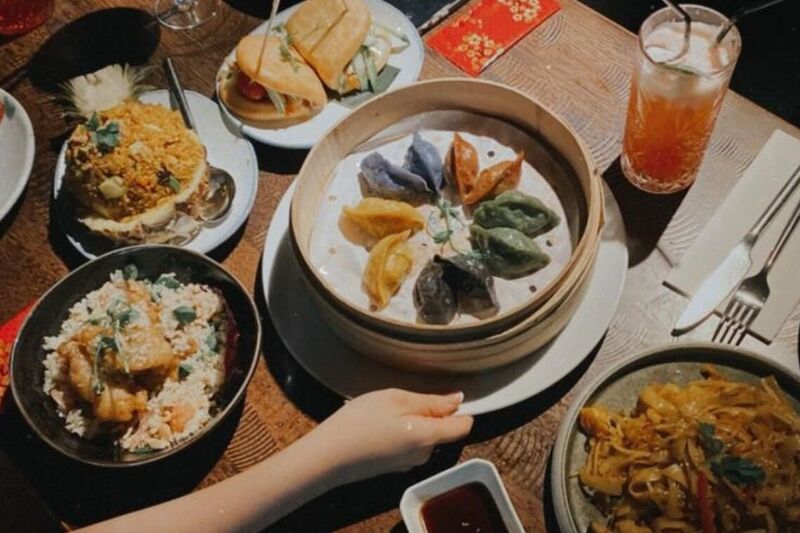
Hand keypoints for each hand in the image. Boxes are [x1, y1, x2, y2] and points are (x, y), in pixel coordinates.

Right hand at [308, 389, 472, 483]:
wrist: (327, 457)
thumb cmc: (358, 424)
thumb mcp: (395, 400)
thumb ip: (430, 402)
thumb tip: (457, 401)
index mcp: (428, 437)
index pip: (464, 426)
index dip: (461, 408)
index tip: (444, 394)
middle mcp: (423, 455)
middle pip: (442, 430)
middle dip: (429, 412)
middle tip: (401, 399)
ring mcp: (407, 463)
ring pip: (423, 436)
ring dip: (412, 421)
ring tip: (385, 411)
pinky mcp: (393, 465)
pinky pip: (407, 444)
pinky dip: (399, 432)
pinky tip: (377, 425)